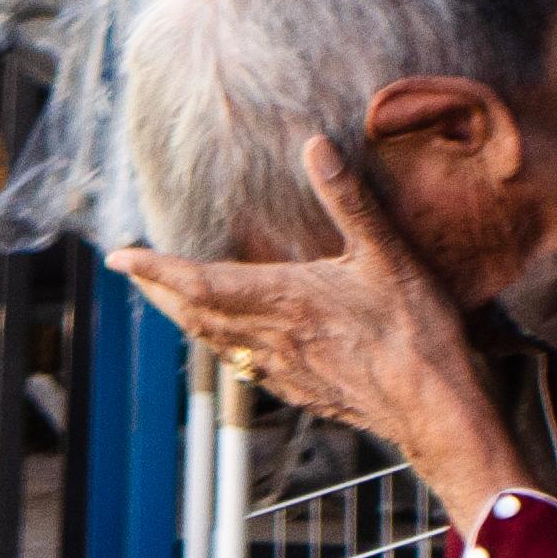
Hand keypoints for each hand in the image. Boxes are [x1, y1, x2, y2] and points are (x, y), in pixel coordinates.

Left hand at [109, 138, 518, 530]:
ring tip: (170, 300)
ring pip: (215, 343)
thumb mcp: (387, 255)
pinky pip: (244, 367)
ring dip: (184, 319)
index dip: (154, 269)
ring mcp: (283, 371)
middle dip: (158, 292)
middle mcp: (271, 338)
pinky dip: (222, 346)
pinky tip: (232, 343)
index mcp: (284, 300)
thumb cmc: (416, 333)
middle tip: (132, 273)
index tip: (120, 256)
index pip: (199, 282)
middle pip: (194, 315)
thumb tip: (315, 146)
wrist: (436, 411)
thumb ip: (348, 200)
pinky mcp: (302, 392)